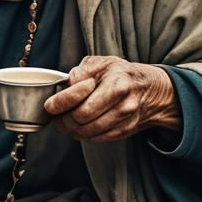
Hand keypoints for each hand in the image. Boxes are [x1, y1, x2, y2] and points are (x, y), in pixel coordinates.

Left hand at [44, 56, 181, 141]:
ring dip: (72, 129)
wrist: (152, 89)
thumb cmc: (122, 74)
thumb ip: (83, 70)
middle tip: (56, 116)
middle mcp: (124, 104)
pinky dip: (85, 135)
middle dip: (63, 120)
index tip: (50, 105)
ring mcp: (126, 120)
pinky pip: (98, 139)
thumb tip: (67, 84)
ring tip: (66, 121)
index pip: (80, 101)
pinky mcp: (125, 131)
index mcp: (117, 84)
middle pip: (82, 120)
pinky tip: (81, 126)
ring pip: (88, 133)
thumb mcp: (103, 62)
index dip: (59, 104)